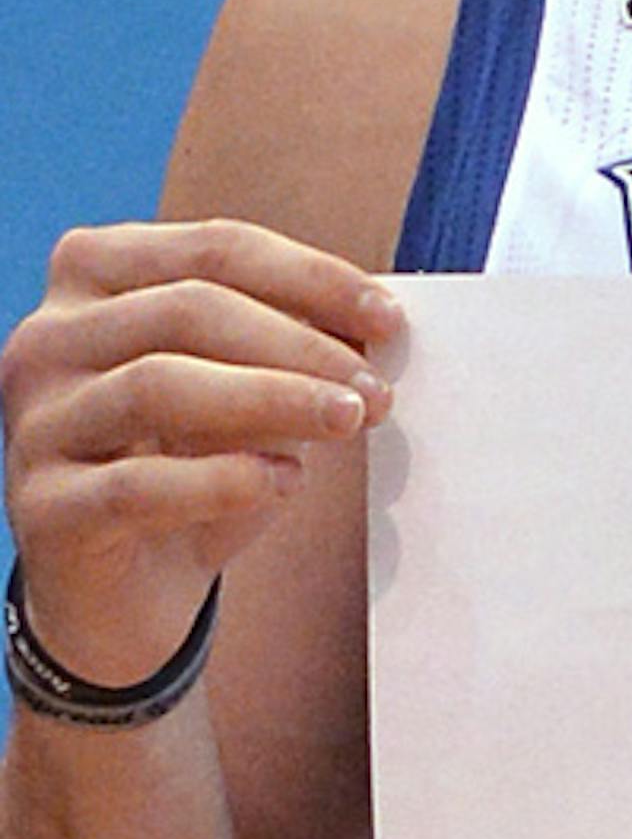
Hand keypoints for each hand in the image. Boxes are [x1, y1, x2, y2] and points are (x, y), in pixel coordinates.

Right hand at [1, 220, 398, 692]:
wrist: (130, 589)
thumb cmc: (196, 460)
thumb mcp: (250, 385)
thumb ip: (294, 343)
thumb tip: (372, 324)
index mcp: (97, 274)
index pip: (214, 248)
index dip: (311, 277)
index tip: (389, 319)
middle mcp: (48, 336)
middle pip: (188, 309)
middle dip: (298, 345)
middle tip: (374, 389)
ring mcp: (35, 421)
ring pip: (158, 385)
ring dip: (273, 400)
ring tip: (347, 422)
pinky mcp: (41, 507)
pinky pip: (137, 483)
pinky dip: (224, 479)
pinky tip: (284, 482)